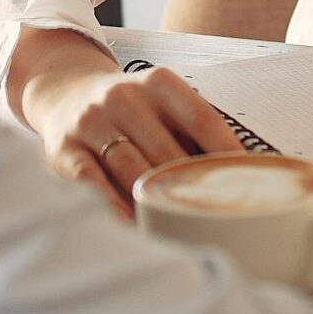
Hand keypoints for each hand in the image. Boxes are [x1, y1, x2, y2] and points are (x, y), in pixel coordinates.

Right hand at [20, 63, 247, 214]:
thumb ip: (195, 131)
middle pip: (167, 152)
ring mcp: (91, 122)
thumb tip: (245, 173)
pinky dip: (111, 203)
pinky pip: (91, 180)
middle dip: (191, 188)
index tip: (248, 183)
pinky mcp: (64, 149)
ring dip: (155, 202)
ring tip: (180, 230)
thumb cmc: (130, 109)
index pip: (201, 118)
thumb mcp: (162, 103)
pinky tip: (130, 223)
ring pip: (131, 168)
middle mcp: (124, 96)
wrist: (64, 93)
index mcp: (158, 83)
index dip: (226, 153)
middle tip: (218, 219)